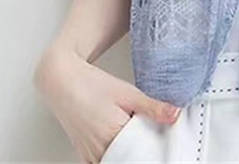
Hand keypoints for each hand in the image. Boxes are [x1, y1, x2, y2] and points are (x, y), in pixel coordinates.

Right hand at [33, 43, 180, 162]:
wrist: (63, 82)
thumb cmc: (91, 85)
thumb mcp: (128, 93)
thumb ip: (152, 107)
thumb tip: (176, 115)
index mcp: (112, 135)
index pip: (143, 153)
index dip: (155, 145)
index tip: (165, 136)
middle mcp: (99, 150)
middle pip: (131, 159)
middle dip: (144, 149)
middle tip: (152, 131)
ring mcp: (90, 155)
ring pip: (119, 161)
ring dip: (131, 152)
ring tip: (137, 131)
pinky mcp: (85, 155)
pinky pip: (105, 161)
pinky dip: (118, 154)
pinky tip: (123, 139)